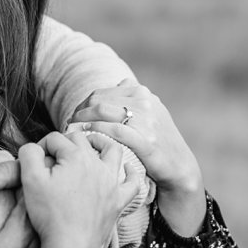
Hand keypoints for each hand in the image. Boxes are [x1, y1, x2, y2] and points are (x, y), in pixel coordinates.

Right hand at [19, 130, 141, 247]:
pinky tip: (125, 170)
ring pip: (112, 151)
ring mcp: (111, 183)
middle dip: (65, 143)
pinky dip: (130, 173)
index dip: (41, 146)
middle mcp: (97, 165)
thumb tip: (33, 147)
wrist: (71, 247)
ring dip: (101, 144)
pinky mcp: (118, 201)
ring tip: (90, 147)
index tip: (34, 160)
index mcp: (76, 156)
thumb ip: (29, 154)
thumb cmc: (50, 215)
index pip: (55, 139)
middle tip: (52, 158)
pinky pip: (133, 183)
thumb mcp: (30, 180)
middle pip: (81, 141)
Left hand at [68, 82, 201, 195]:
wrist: (179, 166)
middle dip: (78, 113)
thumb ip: (135, 97)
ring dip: (82, 121)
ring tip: (72, 133)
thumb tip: (121, 81)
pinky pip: (114, 131)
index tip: (73, 118)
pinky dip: (96, 131)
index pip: (100, 94)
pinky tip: (86, 138)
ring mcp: (146, 120)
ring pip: (103, 112)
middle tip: (68, 126)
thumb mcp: (151, 112)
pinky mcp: (146, 140)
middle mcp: (145, 102)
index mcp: (142, 93)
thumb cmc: (159, 140)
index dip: (81, 106)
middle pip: (98, 101)